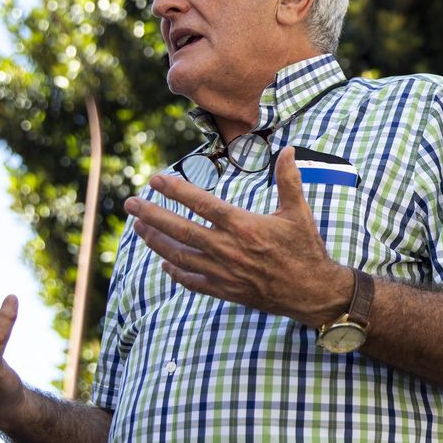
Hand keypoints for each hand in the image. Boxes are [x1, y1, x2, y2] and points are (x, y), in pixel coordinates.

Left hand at [126, 147, 349, 326]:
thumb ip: (288, 180)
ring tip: (139, 227)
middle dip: (151, 214)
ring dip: (155, 240)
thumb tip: (287, 149)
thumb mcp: (298, 212)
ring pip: (179, 255)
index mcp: (244, 226)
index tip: (155, 179)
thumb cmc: (305, 249)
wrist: (312, 292)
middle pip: (180, 229)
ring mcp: (223, 272)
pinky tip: (164, 262)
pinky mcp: (225, 290)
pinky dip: (175, 271)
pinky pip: (191, 281)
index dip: (176, 190)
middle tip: (130, 203)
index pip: (201, 203)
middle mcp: (228, 249)